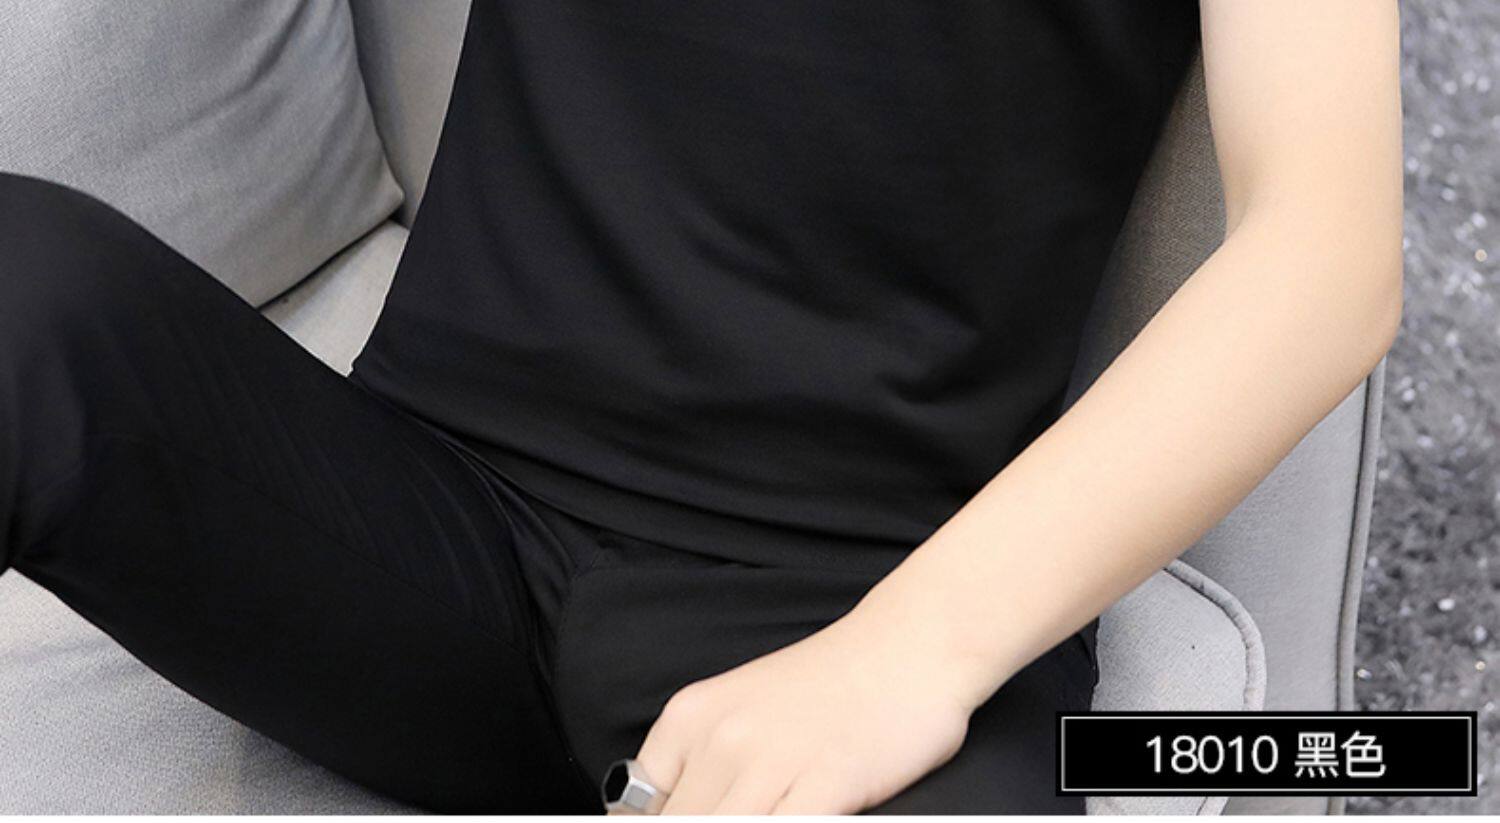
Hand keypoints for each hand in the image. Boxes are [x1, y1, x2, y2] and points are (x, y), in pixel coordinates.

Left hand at [625, 607, 978, 813]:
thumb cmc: (834, 684)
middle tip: (746, 819)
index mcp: (689, 718)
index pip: (637, 809)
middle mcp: (720, 739)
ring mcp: (771, 762)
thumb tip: (666, 813)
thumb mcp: (742, 708)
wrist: (911, 643)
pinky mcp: (827, 781)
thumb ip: (702, 764)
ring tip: (765, 821)